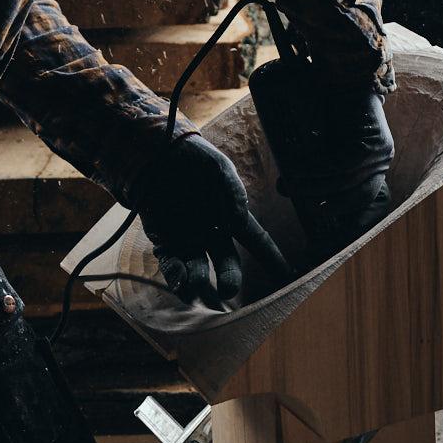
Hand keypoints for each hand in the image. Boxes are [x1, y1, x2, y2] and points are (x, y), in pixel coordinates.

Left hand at [126, 134, 290, 308]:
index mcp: (232, 215)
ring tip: (196, 286)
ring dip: (198, 281)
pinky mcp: (164, 240)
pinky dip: (176, 275)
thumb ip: (232, 194)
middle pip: (226, 261)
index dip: (271, 257)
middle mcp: (212, 231)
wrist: (157, 152)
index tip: (285, 276)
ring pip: (197, 268)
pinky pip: (172, 263)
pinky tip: (180, 281)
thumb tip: (239, 221)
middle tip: (228, 290)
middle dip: (229, 278)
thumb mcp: (219, 170)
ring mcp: (188, 237)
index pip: (256, 240)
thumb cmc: (192, 158)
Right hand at [248, 59, 396, 269]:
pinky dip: (314, 172)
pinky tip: (294, 171)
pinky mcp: (369, 144)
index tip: (314, 213)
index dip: (339, 209)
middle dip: (324, 204)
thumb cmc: (333, 100)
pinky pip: (339, 168)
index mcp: (377, 161)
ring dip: (310, 187)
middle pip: (355, 195)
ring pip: (342, 182)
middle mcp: (383, 159)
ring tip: (285, 185)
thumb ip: (324, 158)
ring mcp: (380, 153)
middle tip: (294, 199)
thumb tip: (300, 185)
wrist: (344, 69)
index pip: (362, 196)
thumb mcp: (331, 135)